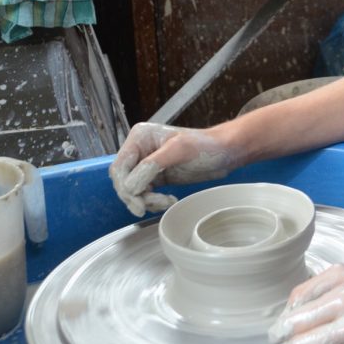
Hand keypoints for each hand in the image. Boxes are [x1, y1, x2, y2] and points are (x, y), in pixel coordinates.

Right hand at [109, 122, 238, 216]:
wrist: (224, 153)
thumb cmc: (206, 145)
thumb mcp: (179, 150)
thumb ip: (152, 165)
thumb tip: (129, 186)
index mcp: (140, 137)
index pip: (120, 166)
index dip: (125, 186)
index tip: (138, 202)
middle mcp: (140, 149)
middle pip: (122, 180)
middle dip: (135, 196)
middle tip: (149, 206)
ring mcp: (147, 164)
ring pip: (132, 190)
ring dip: (146, 201)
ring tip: (165, 201)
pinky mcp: (156, 177)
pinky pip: (143, 194)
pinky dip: (152, 202)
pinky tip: (168, 200)